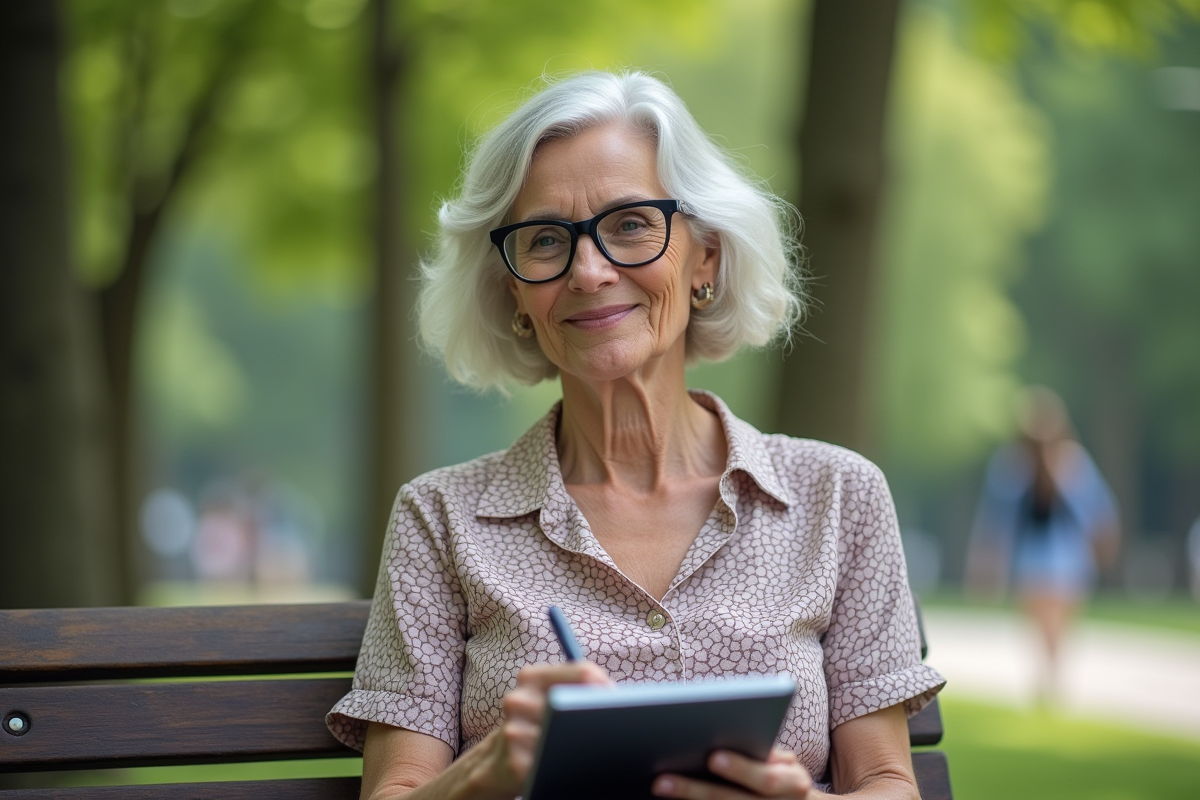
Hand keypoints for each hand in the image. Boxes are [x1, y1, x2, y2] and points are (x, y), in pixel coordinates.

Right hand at [480, 661, 612, 795]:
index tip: (619, 701)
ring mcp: (514, 733)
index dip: (607, 688)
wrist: (497, 760)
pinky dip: (571, 766)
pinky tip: (574, 766)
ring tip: (596, 746)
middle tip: (616, 725)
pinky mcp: (516, 764)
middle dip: (598, 715)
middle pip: (575, 704)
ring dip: (587, 743)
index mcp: (531, 677)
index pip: (583, 672)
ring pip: (567, 737)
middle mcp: (518, 700)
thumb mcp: (548, 695)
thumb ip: (575, 685)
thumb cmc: (537, 723)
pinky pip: (555, 764)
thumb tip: (614, 695)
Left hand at [652, 747, 815, 799]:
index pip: (767, 779)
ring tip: (659, 790)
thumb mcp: (786, 764)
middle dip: (696, 791)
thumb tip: (719, 738)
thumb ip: (761, 752)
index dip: (741, 769)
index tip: (712, 757)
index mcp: (792, 782)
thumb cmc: (784, 776)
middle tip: (661, 781)